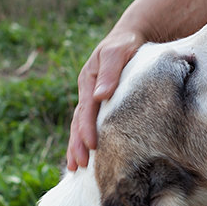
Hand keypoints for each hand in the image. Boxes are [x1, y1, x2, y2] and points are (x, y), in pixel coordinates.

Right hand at [66, 28, 145, 169]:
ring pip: (81, 126)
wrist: (131, 36)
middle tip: (77, 166)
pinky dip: (87, 140)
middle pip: (78, 122)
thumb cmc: (126, 44)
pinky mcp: (102, 105)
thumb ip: (110, 72)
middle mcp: (88, 93)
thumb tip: (100, 95)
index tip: (90, 147)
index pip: (85, 110)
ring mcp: (93, 100)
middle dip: (76, 145)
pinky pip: (91, 124)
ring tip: (75, 168)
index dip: (85, 129)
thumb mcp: (118, 51)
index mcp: (89, 82)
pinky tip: (90, 157)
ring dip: (77, 146)